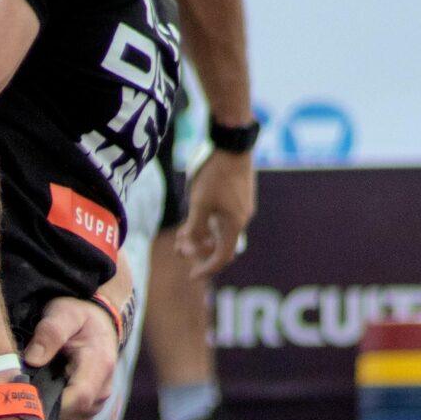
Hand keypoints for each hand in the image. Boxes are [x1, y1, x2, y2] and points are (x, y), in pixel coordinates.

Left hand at [22, 291, 120, 419]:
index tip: (23, 397)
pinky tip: (38, 400)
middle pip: (73, 414)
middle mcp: (104, 388)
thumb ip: (50, 333)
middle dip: (44, 408)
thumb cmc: (78, 317)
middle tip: (16, 397)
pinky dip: (54, 414)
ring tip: (27, 397)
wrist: (97, 323)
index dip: (50, 404)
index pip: (79, 397)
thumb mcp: (63, 314)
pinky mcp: (90, 408)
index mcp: (99, 365)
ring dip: (48, 413)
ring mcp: (98, 401)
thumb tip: (32, 359)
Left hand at [175, 145, 256, 281]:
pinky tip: (193, 216)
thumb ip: (194, 229)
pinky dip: (208, 222)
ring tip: (181, 233)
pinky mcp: (239, 195)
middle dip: (198, 250)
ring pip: (219, 230)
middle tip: (178, 249)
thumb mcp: (199, 203)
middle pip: (219, 245)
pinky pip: (223, 217)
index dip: (206, 269)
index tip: (192, 276)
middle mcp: (241, 219)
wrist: (233, 143)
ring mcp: (241, 207)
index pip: (222, 257)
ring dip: (201, 235)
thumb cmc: (215, 174)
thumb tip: (190, 249)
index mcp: (234, 224)